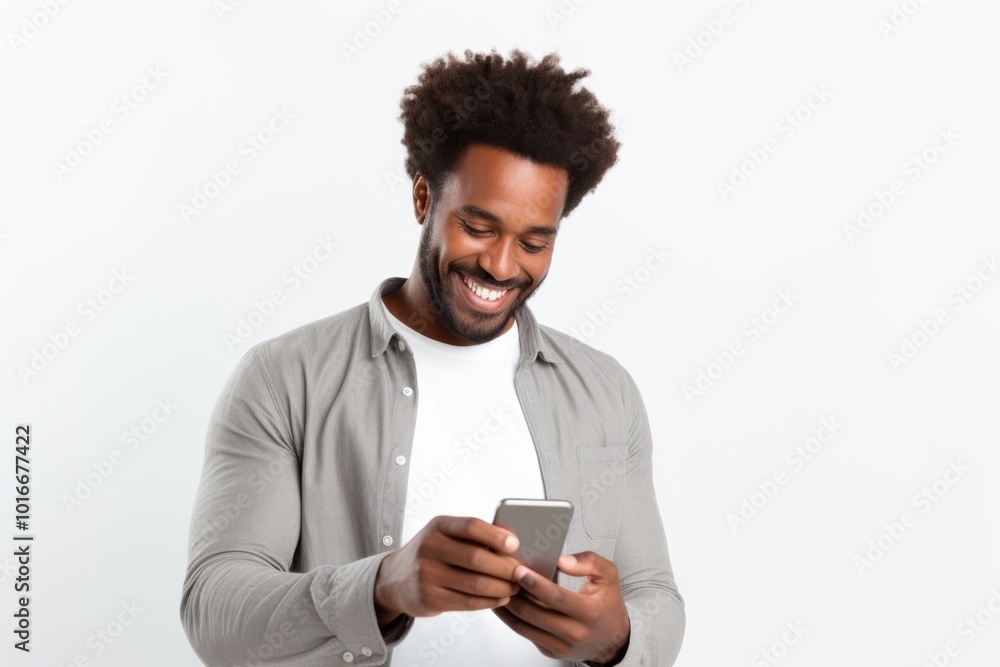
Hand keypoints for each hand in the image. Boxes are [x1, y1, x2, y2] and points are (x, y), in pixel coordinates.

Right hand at [373, 516, 522, 626]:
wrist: (394, 579)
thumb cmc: (431, 553)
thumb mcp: (444, 534)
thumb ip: (472, 535)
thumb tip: (512, 541)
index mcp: (438, 526)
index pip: (471, 526)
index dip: (496, 535)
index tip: (515, 544)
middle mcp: (429, 547)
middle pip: (476, 557)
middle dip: (505, 567)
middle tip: (522, 572)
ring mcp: (427, 574)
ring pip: (475, 583)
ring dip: (502, 587)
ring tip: (515, 587)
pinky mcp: (429, 598)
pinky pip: (468, 602)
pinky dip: (490, 601)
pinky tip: (500, 598)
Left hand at [491, 551, 630, 663]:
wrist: (612, 639)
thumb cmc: (607, 604)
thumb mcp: (608, 576)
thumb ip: (589, 562)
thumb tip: (562, 560)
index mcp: (590, 613)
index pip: (556, 598)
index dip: (535, 584)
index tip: (518, 570)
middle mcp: (575, 633)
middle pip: (535, 613)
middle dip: (514, 593)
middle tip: (500, 574)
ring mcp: (560, 645)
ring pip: (524, 626)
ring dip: (507, 606)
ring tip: (497, 586)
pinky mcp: (550, 651)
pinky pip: (525, 633)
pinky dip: (511, 618)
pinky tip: (505, 602)